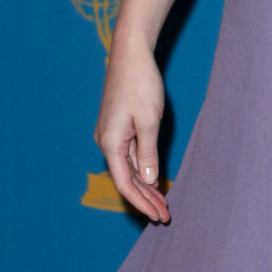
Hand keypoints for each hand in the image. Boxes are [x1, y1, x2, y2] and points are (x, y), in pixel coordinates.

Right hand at [95, 36, 170, 222]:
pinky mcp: (117, 127)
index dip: (142, 203)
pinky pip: (128, 156)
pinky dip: (142, 170)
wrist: (130, 55)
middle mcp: (106, 142)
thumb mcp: (149, 122)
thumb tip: (148, 181)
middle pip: (125, 179)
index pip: (125, 184)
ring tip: (162, 203)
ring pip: (127, 169)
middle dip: (145, 199)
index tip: (158, 216)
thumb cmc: (140, 85)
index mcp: (110, 143)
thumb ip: (147, 154)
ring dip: (145, 187)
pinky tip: (154, 180)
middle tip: (165, 216)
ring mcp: (110, 134)